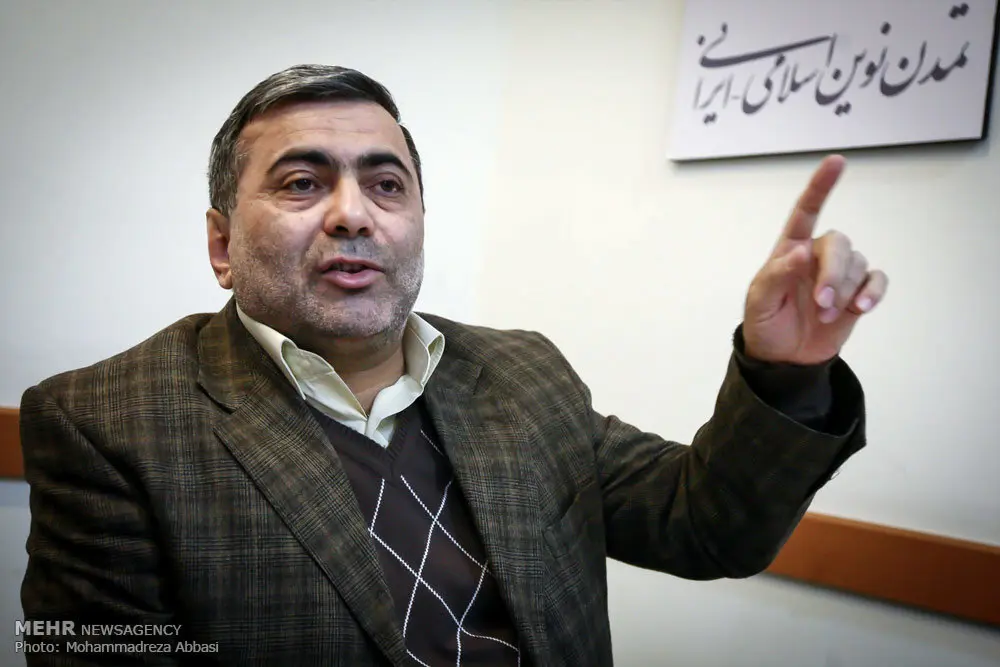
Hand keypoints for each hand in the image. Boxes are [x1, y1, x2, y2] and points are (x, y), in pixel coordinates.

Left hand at [743, 155, 887, 364]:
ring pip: (858, 263)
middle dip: (833, 273)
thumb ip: (778, 276)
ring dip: (845, 291)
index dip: (820, 186)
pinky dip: (873, 292)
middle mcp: (817, 256)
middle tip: (820, 304)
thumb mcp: (760, 302)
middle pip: (839, 243)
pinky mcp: (857, 294)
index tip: (836, 162)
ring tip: (826, 316)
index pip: (805, 212)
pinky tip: (861, 308)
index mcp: (790, 250)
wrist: (783, 359)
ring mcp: (839, 275)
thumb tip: (800, 252)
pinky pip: (876, 280)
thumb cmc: (765, 324)